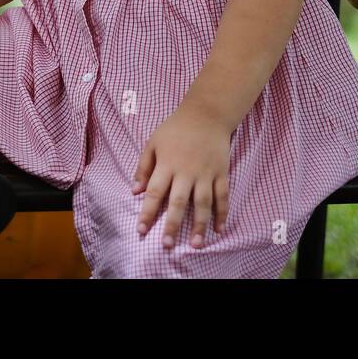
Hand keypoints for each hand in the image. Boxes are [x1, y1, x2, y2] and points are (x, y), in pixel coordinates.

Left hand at [131, 103, 231, 249]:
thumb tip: (134, 191)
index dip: (147, 212)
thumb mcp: (153, 142)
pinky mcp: (222, 172)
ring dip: (199, 224)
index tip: (141, 230)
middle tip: (167, 245)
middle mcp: (187, 171)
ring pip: (203, 203)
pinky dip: (222, 213)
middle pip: (179, 201)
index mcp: (167, 164)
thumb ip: (143, 167)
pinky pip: (223, 196)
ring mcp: (206, 173)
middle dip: (172, 224)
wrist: (207, 114)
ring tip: (195, 244)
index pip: (155, 192)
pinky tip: (219, 229)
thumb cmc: (176, 128)